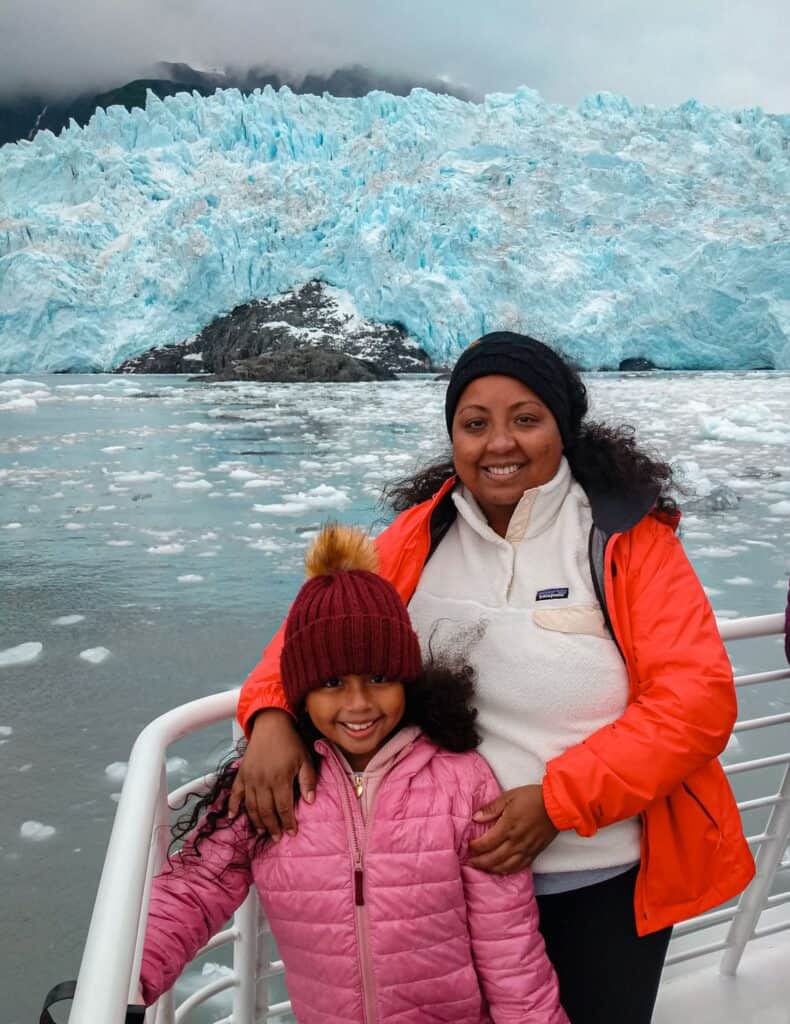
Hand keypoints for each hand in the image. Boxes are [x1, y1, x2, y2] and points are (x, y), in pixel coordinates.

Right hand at [228, 709, 315, 837]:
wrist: (271, 724)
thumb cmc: (290, 742)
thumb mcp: (305, 759)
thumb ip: (308, 780)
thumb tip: (310, 801)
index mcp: (280, 779)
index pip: (284, 808)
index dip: (288, 822)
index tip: (292, 833)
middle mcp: (262, 781)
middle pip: (266, 811)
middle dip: (273, 827)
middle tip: (277, 837)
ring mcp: (250, 778)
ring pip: (251, 806)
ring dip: (257, 821)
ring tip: (263, 831)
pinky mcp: (241, 774)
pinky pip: (235, 793)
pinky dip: (233, 806)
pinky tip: (233, 816)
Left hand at [467, 784, 558, 874]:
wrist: (557, 805)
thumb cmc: (532, 798)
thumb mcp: (509, 796)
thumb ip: (492, 808)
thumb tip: (475, 818)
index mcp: (508, 827)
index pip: (486, 843)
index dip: (475, 847)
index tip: (468, 846)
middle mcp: (516, 842)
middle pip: (493, 859)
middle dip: (479, 862)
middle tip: (469, 862)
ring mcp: (526, 849)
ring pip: (505, 866)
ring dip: (491, 869)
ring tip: (481, 868)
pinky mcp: (534, 853)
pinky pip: (519, 867)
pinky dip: (507, 871)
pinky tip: (500, 870)